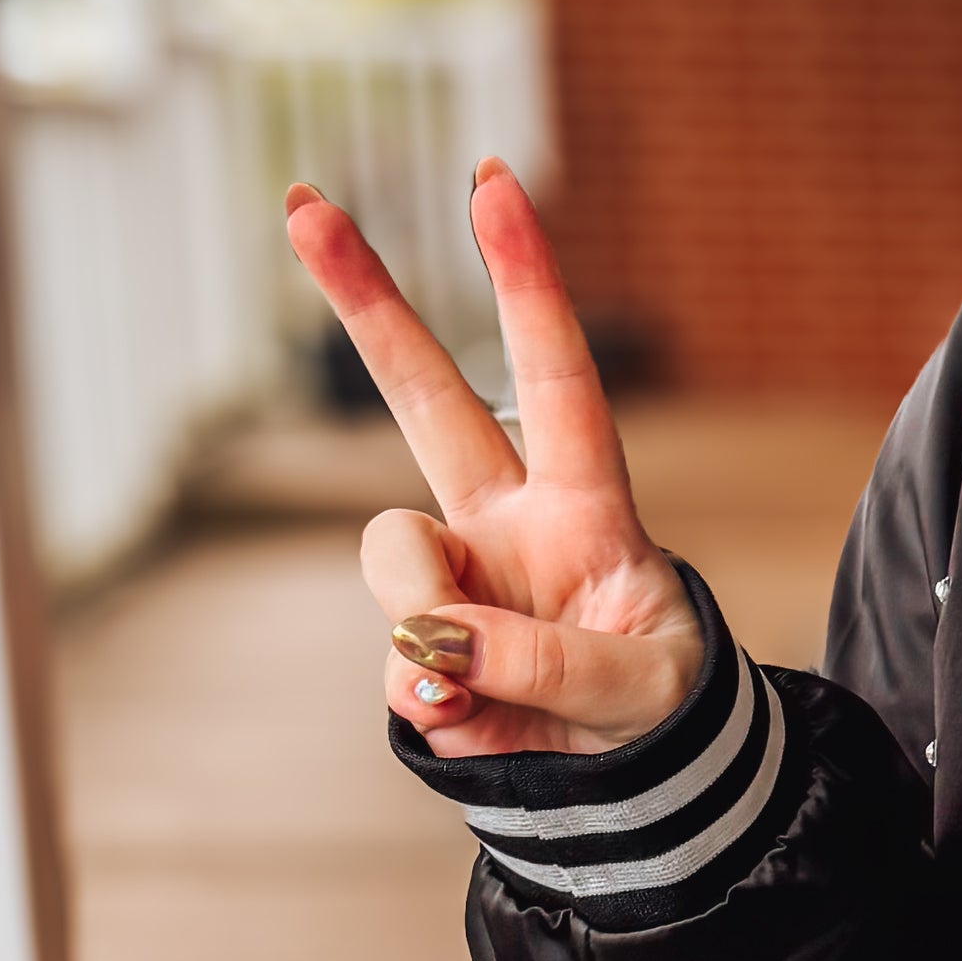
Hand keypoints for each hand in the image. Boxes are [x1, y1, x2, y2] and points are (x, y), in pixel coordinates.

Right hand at [285, 163, 703, 759]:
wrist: (632, 776)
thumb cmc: (657, 703)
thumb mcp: (642, 689)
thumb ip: (548, 662)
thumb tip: (436, 641)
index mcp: (584, 502)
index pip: (557, 377)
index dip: (526, 283)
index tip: (493, 184)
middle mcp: (506, 519)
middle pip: (425, 395)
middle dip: (368, 300)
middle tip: (304, 203)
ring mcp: (452, 576)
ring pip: (395, 563)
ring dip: (427, 628)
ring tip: (486, 694)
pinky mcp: (415, 643)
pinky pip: (401, 666)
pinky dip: (435, 706)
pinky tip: (480, 724)